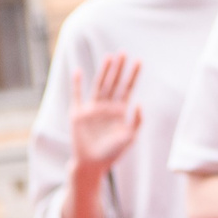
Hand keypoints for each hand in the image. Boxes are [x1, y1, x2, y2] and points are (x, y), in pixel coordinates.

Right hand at [68, 54, 144, 176]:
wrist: (92, 164)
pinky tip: (79, 71)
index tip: (139, 61)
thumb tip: (140, 103)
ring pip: (99, 85)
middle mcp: (106, 106)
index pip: (127, 88)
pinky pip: (77, 96)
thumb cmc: (113, 152)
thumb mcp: (130, 138)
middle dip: (119, 68)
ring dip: (104, 72)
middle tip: (124, 52)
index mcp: (119, 111)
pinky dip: (77, 84)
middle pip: (114, 83)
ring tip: (109, 57)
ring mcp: (92, 109)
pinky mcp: (78, 115)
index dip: (133, 75)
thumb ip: (136, 122)